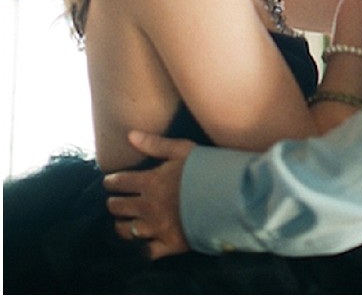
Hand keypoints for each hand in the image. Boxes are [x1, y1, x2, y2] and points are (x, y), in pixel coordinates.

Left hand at [104, 131, 194, 258]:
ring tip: (122, 223)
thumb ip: (155, 144)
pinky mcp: (168, 245)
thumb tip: (130, 135)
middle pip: (118, 208)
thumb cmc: (205, 170)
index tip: (108, 182)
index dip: (111, 182)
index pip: (120, 183)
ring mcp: (156, 228)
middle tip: (114, 201)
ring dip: (121, 226)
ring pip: (126, 231)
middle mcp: (147, 207)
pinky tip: (140, 245)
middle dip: (113, 203)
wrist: (227, 198)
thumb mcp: (182, 150)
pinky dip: (141, 249)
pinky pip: (146, 252)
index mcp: (149, 183)